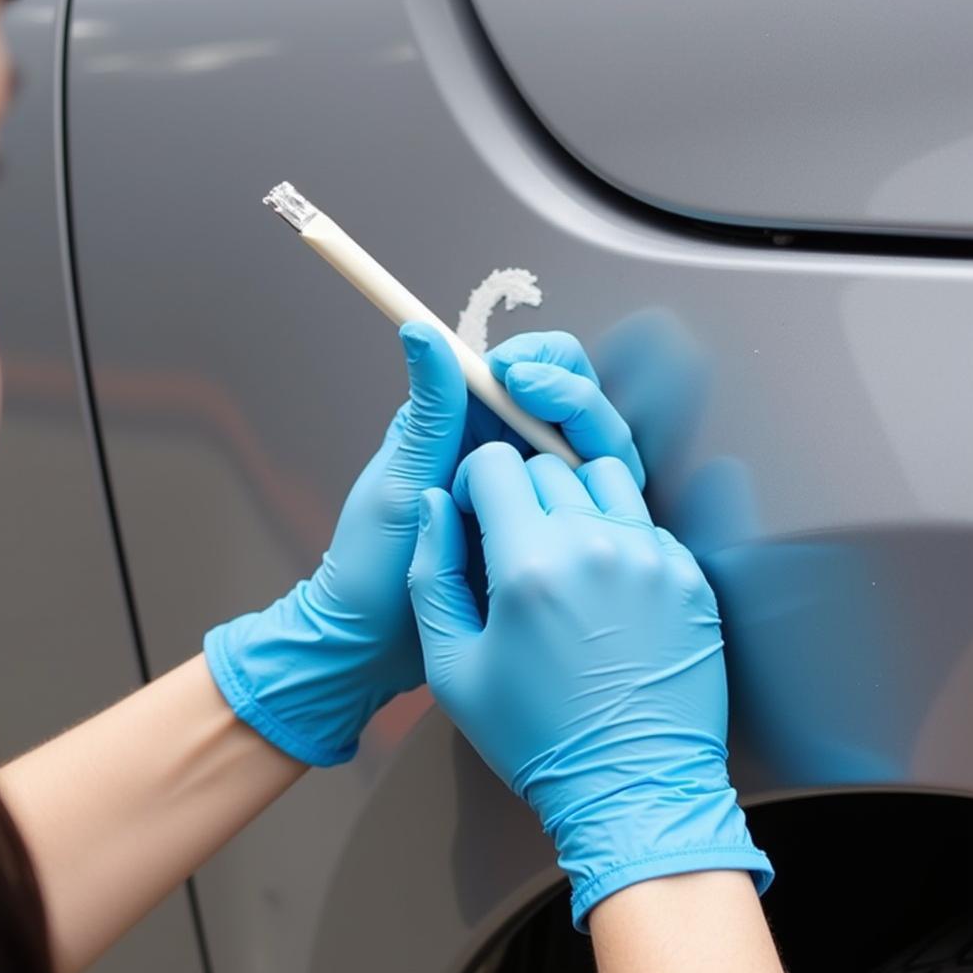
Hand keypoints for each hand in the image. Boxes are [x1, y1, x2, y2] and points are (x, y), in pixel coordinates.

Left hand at [204, 324, 641, 765]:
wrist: (372, 644)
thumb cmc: (372, 562)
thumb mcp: (402, 481)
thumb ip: (429, 410)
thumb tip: (418, 328)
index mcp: (470, 421)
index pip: (535, 365)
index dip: (542, 361)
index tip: (517, 377)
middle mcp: (509, 449)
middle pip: (577, 405)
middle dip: (577, 401)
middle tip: (540, 421)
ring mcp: (533, 494)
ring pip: (594, 453)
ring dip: (592, 451)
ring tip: (563, 479)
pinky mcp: (547, 536)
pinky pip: (590, 506)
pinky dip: (601, 500)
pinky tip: (594, 517)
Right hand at [408, 443, 771, 928]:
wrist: (632, 790)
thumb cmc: (533, 737)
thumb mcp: (451, 666)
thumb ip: (431, 573)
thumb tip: (432, 505)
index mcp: (529, 563)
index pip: (495, 463)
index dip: (473, 482)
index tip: (474, 513)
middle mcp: (595, 544)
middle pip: (547, 465)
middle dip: (520, 492)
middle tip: (514, 543)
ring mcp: (652, 557)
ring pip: (603, 478)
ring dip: (574, 498)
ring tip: (564, 550)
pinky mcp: (690, 577)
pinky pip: (647, 521)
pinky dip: (620, 534)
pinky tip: (607, 584)